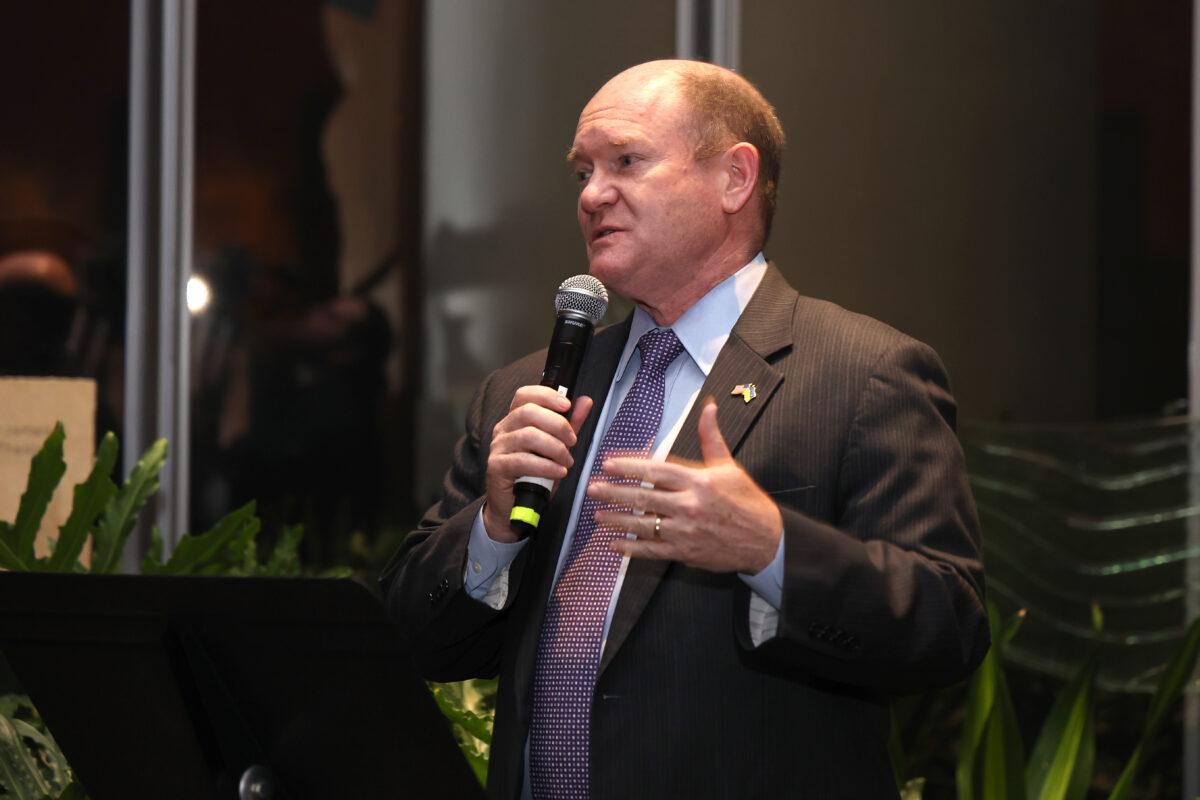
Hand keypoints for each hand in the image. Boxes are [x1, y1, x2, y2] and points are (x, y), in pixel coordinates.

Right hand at [483, 386, 592, 541]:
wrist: (515, 507)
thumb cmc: (536, 475)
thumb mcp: (556, 447)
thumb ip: (570, 424)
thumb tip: (585, 401)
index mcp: (515, 419)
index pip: (525, 394)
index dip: (546, 395)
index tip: (567, 405)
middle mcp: (503, 429)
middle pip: (528, 412)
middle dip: (557, 424)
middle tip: (572, 441)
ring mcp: (498, 447)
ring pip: (528, 436)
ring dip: (555, 448)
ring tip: (567, 461)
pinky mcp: (496, 467)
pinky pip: (522, 461)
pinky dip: (545, 466)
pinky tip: (558, 472)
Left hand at [588, 399, 781, 572]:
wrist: (766, 541)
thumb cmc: (747, 502)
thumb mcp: (730, 466)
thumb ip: (711, 438)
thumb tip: (709, 407)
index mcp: (698, 481)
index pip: (656, 471)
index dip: (629, 468)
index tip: (608, 464)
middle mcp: (689, 506)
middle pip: (643, 498)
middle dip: (614, 493)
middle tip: (592, 489)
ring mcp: (686, 531)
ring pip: (643, 525)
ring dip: (617, 520)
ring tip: (597, 516)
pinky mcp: (686, 552)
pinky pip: (652, 550)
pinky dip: (632, 548)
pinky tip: (615, 544)